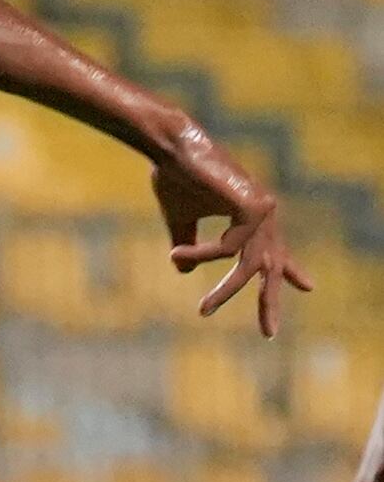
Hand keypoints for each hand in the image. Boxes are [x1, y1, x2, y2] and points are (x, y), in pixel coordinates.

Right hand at [154, 158, 307, 336]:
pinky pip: (230, 249)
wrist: (173, 148)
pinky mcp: (253, 207)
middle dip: (268, 301)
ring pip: (249, 266)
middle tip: (270, 332)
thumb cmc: (175, 178)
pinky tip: (179, 251)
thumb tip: (184, 271)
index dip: (289, 271)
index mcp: (251, 218)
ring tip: (203, 311)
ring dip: (226, 293)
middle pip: (271, 267)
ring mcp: (262, 211)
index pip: (275, 250)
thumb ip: (187, 246)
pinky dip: (202, 253)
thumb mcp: (180, 220)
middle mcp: (264, 216)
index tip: (308, 288)